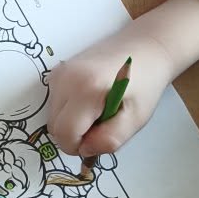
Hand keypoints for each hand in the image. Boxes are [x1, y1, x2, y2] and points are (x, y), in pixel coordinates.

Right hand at [45, 35, 168, 158]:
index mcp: (86, 90)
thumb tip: (84, 150)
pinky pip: (55, 104)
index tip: (101, 138)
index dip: (80, 146)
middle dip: (76, 135)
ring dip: (72, 123)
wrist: (144, 47)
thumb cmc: (145, 84)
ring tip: (99, 110)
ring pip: (53, 117)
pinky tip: (90, 100)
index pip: (65, 134)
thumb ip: (110, 139)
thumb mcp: (136, 118)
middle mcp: (65, 79)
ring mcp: (58, 74)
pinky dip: (69, 111)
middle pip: (55, 127)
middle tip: (104, 123)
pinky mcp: (57, 72)